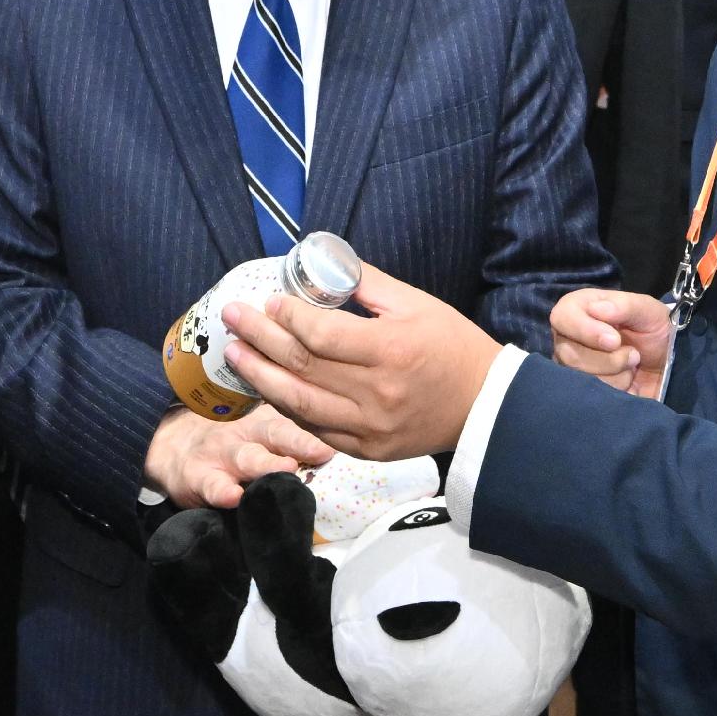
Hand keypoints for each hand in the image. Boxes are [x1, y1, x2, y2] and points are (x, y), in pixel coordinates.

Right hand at [144, 405, 334, 508]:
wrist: (169, 443)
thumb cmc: (229, 439)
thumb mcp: (256, 429)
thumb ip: (290, 437)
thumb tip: (340, 448)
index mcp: (265, 422)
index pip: (293, 422)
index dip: (314, 431)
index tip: (336, 443)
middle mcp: (245, 434)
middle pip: (274, 434)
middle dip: (298, 443)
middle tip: (320, 452)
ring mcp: (220, 455)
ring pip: (246, 458)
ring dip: (266, 465)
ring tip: (286, 471)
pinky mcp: (197, 477)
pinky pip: (211, 484)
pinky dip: (222, 491)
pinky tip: (233, 497)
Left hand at [227, 259, 500, 458]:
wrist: (484, 406)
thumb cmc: (452, 346)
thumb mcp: (417, 304)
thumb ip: (368, 284)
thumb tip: (324, 265)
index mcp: (391, 350)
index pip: (322, 335)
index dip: (289, 318)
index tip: (269, 301)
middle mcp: (376, 392)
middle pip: (303, 366)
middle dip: (260, 340)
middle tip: (232, 319)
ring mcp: (370, 427)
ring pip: (300, 404)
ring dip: (262, 378)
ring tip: (236, 356)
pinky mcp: (367, 450)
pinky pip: (316, 430)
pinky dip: (288, 409)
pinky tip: (268, 389)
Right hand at [552, 288, 673, 402]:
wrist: (668, 363)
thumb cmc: (654, 329)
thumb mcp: (648, 310)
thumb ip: (624, 305)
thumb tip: (596, 309)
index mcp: (580, 309)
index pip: (562, 317)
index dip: (586, 331)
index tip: (615, 340)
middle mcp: (569, 337)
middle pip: (569, 355)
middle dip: (609, 360)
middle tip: (634, 355)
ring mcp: (574, 366)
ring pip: (581, 379)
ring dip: (617, 376)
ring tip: (632, 366)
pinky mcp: (584, 390)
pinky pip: (591, 397)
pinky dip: (617, 390)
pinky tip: (628, 381)